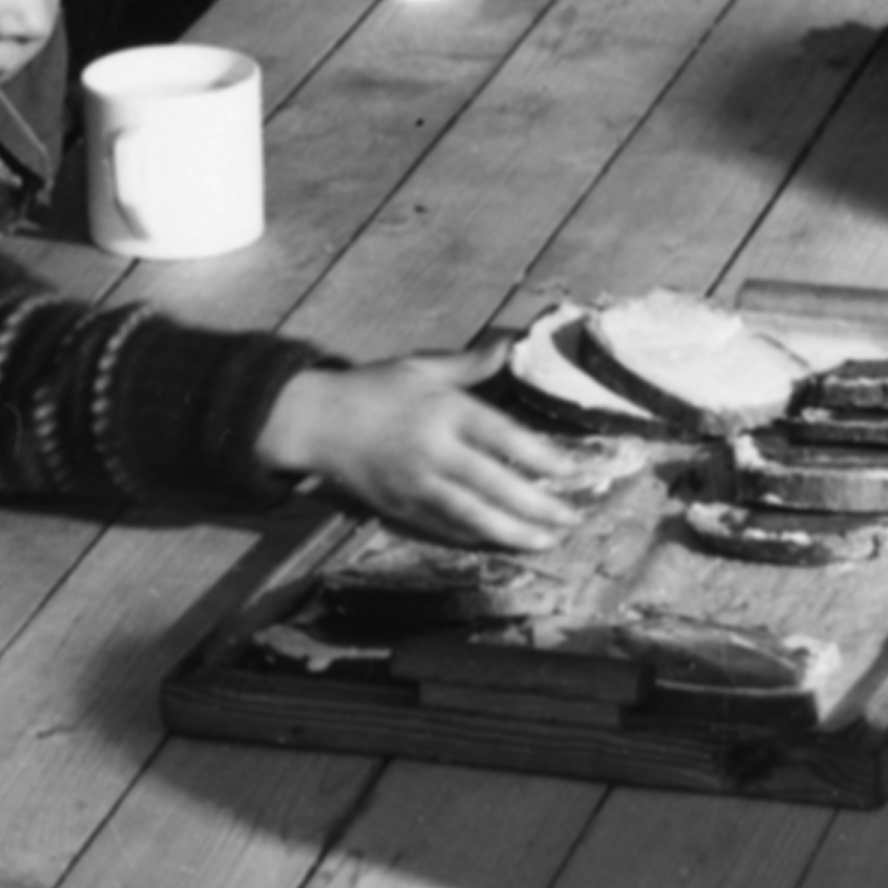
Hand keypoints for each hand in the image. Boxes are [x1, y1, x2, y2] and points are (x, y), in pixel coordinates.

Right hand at [261, 349, 592, 550]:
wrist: (316, 422)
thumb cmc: (372, 389)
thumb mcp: (421, 367)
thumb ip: (470, 364)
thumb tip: (510, 345)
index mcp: (443, 411)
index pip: (502, 436)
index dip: (540, 456)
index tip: (572, 470)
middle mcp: (433, 452)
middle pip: (493, 485)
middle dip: (536, 506)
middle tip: (571, 519)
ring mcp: (415, 485)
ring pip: (471, 516)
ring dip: (512, 532)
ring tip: (546, 541)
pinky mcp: (400, 507)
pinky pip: (444, 528)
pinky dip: (476, 537)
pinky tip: (502, 542)